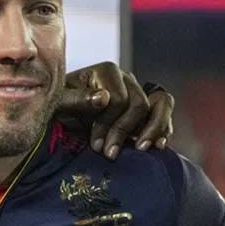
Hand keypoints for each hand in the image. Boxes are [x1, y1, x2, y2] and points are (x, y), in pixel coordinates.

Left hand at [56, 62, 173, 159]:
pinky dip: (164, 127)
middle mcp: (126, 78)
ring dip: (153, 128)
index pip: (118, 99)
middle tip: (110, 154)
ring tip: (141, 148)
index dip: (108, 124)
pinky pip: (165, 110)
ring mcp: (139, 91)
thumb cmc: (59, 109)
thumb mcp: (60, 104)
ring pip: (162, 102)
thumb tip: (104, 98)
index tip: (95, 145)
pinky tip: (158, 145)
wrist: (63, 117)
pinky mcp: (148, 106)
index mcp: (106, 71)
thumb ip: (77, 99)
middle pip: (139, 104)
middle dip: (124, 131)